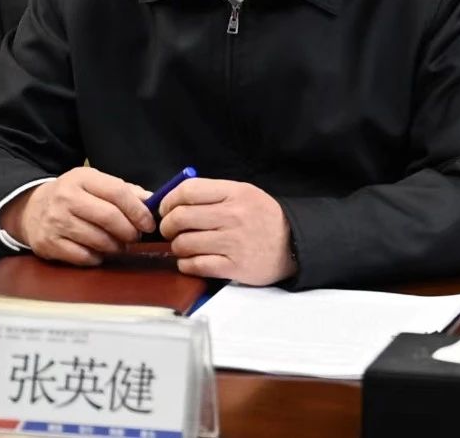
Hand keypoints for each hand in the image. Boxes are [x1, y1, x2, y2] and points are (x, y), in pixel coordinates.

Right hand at [0, 167, 154, 265]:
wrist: (31, 210)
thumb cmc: (73, 197)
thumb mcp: (94, 184)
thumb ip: (124, 191)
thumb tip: (152, 201)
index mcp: (81, 178)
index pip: (117, 192)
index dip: (138, 210)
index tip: (148, 223)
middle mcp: (66, 198)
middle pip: (109, 217)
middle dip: (129, 231)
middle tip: (135, 237)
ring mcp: (55, 222)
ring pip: (98, 240)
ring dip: (116, 246)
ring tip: (119, 244)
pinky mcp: (49, 244)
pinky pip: (84, 257)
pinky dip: (98, 257)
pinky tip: (99, 251)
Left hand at [158, 178, 296, 284]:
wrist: (294, 244)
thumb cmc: (263, 217)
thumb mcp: (244, 193)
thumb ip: (212, 194)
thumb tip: (173, 198)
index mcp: (234, 193)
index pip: (188, 191)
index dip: (169, 200)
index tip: (166, 209)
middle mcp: (233, 215)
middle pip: (181, 217)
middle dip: (167, 225)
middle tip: (170, 230)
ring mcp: (233, 242)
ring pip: (184, 243)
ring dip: (177, 246)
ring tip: (183, 246)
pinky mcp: (234, 267)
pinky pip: (196, 265)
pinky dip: (186, 264)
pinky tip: (190, 261)